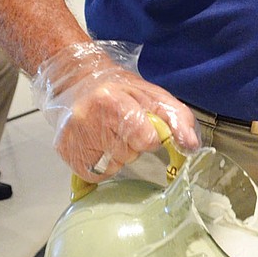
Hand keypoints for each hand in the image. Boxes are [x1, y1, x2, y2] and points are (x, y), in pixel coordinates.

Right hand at [32, 41, 199, 180]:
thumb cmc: (119, 89)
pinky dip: (103, 165)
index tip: (142, 125)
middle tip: (122, 126)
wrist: (80, 82)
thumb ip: (177, 118)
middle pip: (129, 154)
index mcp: (111, 101)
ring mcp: (74, 138)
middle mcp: (88, 120)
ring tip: (109, 134)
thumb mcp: (153, 95)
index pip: (145, 139)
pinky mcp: (66, 153)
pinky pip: (96, 174)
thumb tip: (191, 146)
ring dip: (117, 155)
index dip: (149, 136)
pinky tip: (99, 146)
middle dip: (132, 145)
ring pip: (113, 166)